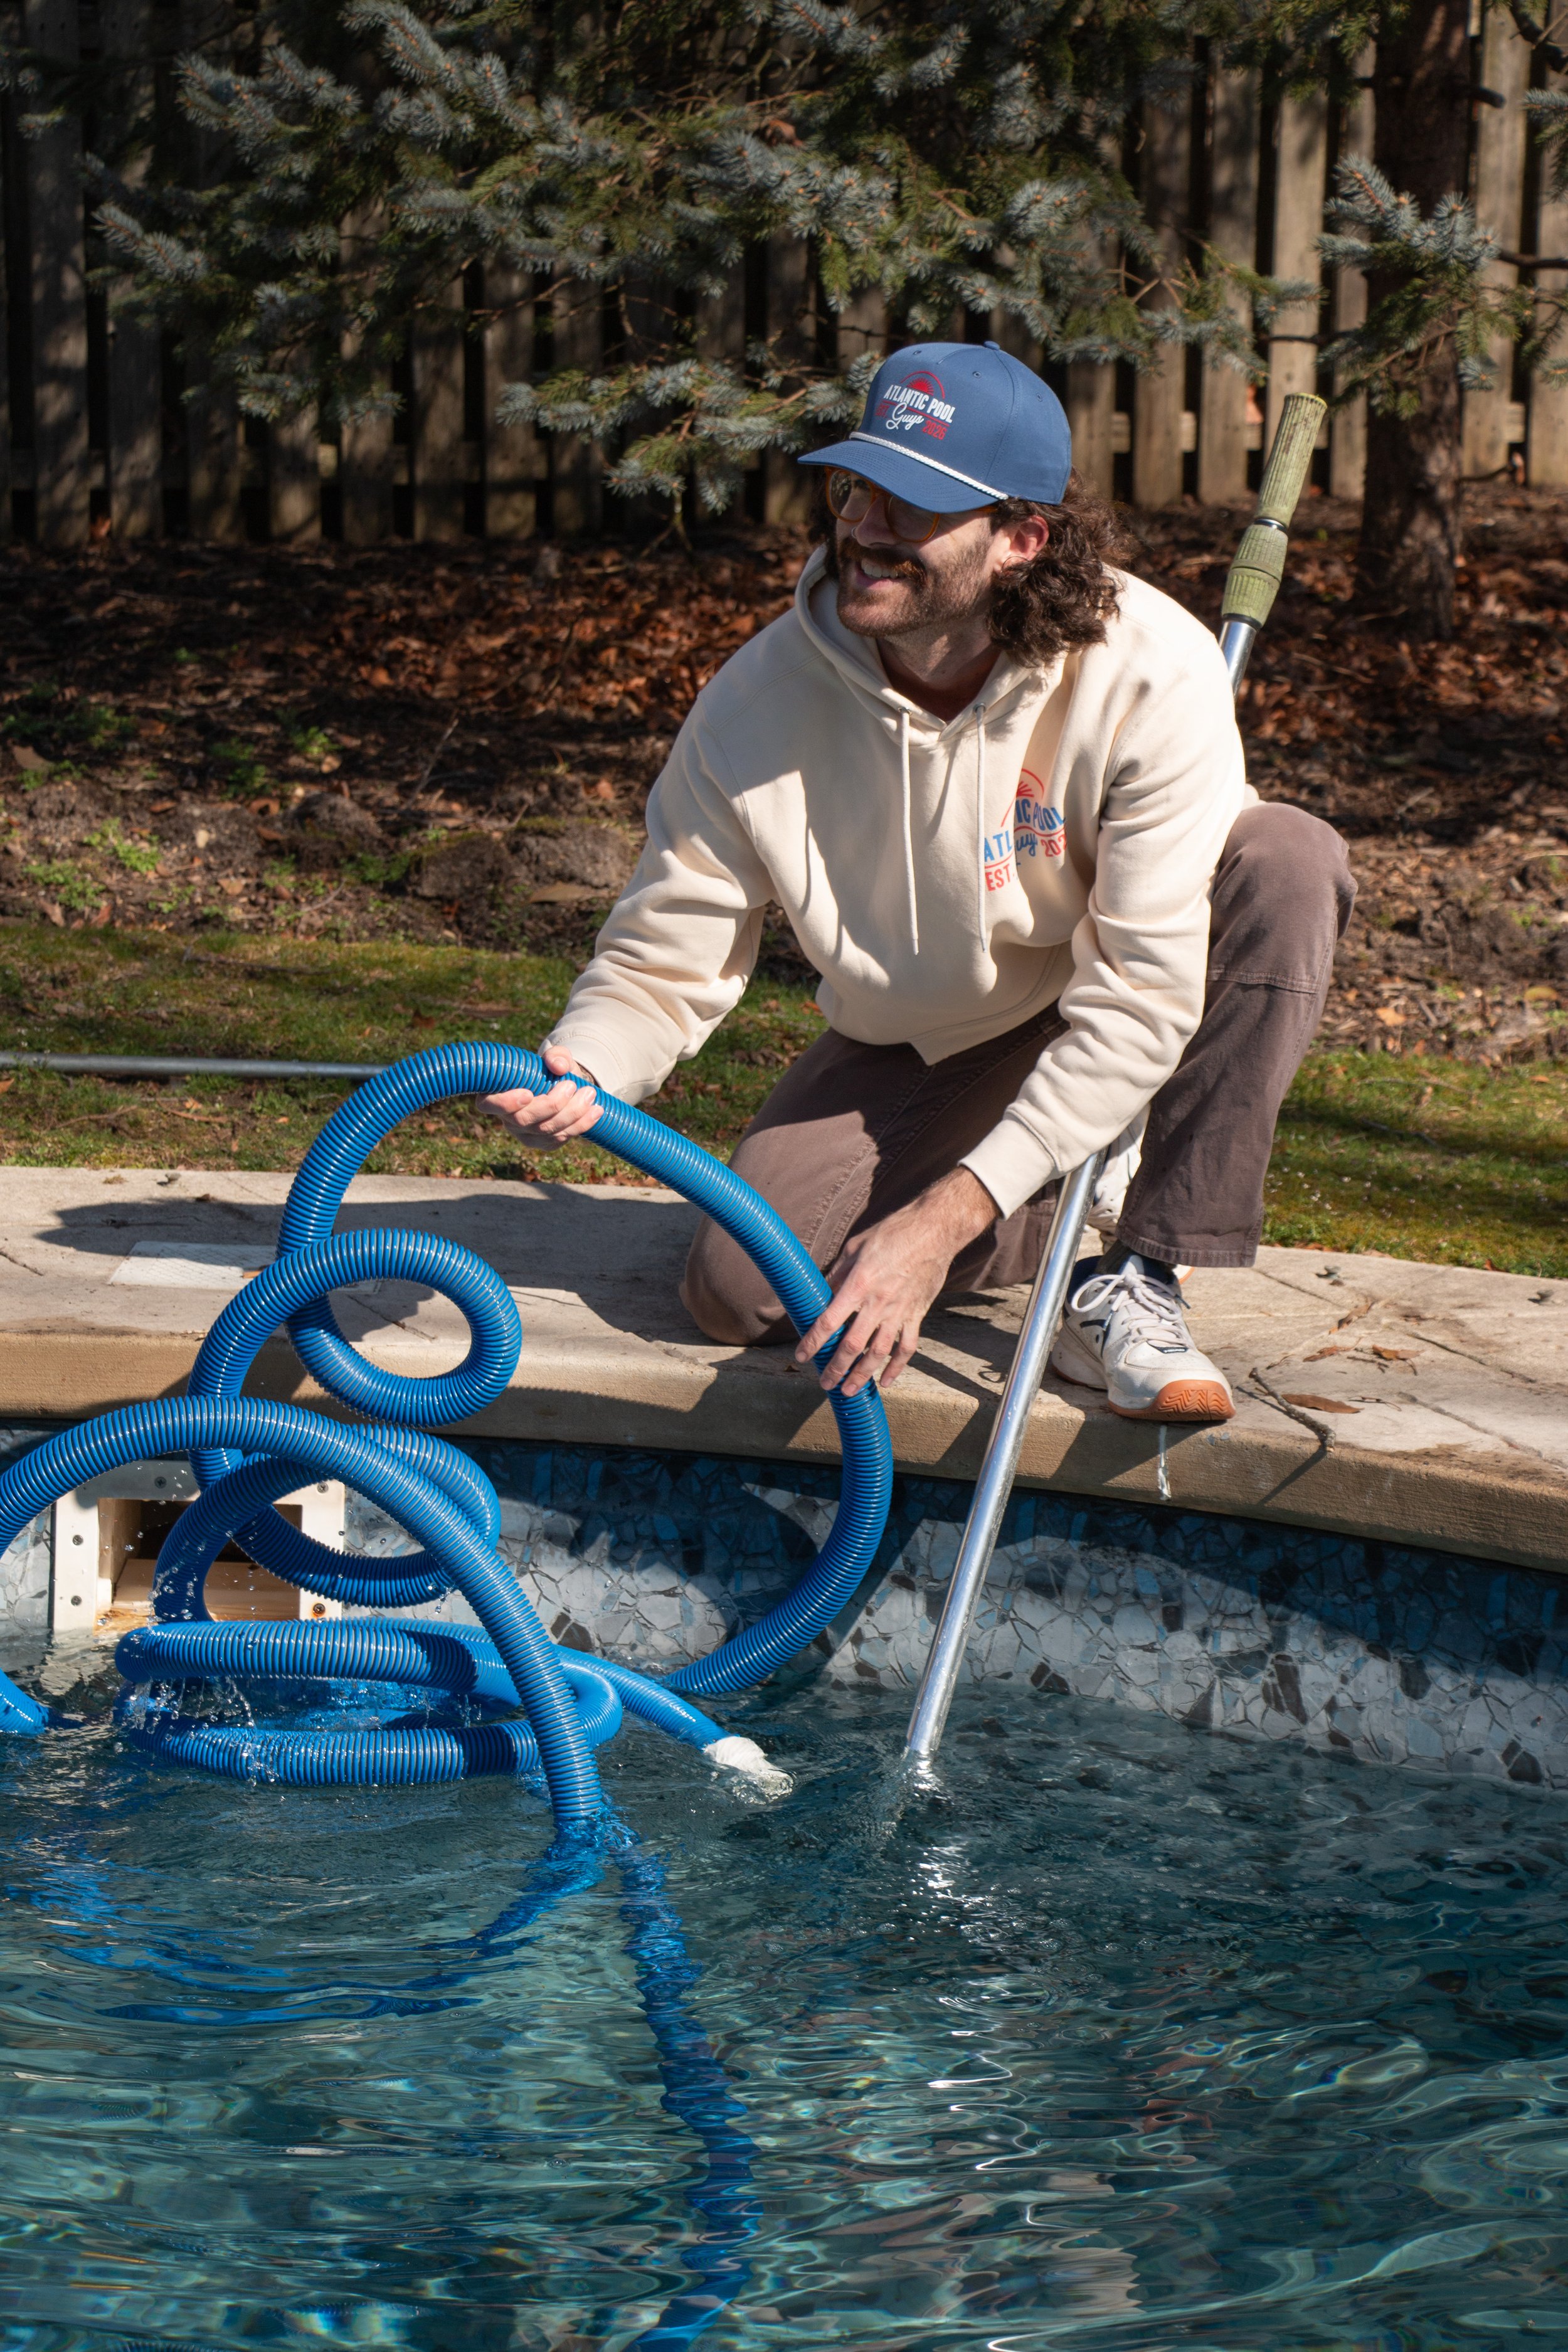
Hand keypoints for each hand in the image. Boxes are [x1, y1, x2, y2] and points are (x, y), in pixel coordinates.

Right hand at [482, 1044, 602, 1148]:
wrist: (566, 1089)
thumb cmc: (551, 1071)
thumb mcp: (554, 1057)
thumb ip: (556, 1056)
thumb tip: (560, 1066)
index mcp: (497, 1095)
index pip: (489, 1105)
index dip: (505, 1103)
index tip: (528, 1093)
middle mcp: (507, 1119)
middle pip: (524, 1120)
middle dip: (552, 1104)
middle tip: (572, 1085)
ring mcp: (525, 1135)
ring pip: (546, 1131)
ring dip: (572, 1113)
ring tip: (590, 1094)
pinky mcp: (544, 1144)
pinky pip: (560, 1139)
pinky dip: (581, 1125)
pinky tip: (595, 1111)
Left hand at [793, 1168, 997, 1397]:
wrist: (934, 1229)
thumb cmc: (892, 1232)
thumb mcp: (855, 1247)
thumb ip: (837, 1274)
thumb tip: (821, 1292)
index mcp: (858, 1284)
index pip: (829, 1321)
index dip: (813, 1342)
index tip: (802, 1356)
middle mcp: (878, 1302)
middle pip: (852, 1345)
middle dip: (835, 1369)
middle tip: (824, 1384)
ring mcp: (900, 1311)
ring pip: (879, 1353)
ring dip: (862, 1375)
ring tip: (849, 1391)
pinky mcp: (917, 1313)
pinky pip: (907, 1347)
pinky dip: (897, 1367)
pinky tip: (886, 1381)